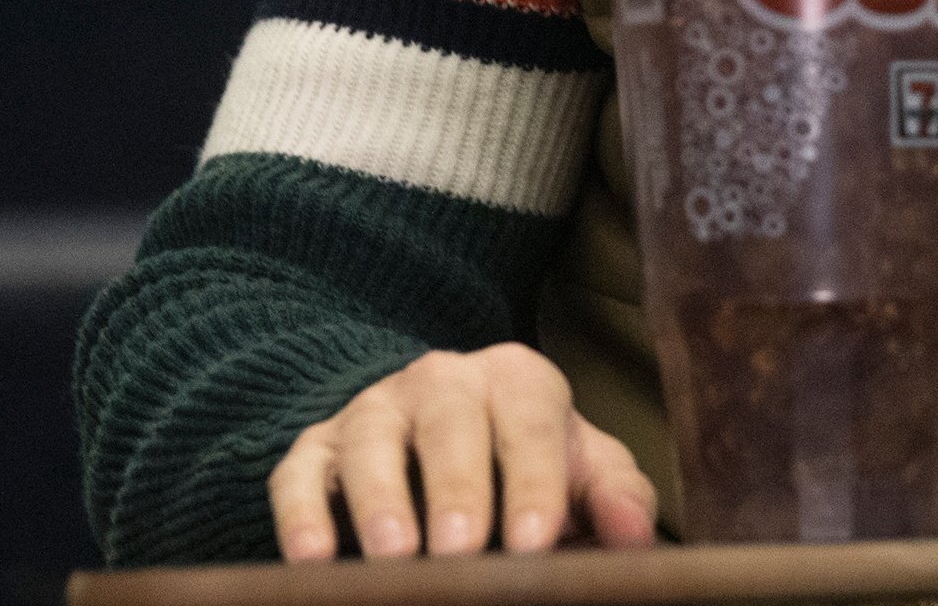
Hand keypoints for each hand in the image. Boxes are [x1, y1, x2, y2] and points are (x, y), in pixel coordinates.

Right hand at [267, 342, 658, 560]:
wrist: (439, 433)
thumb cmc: (527, 463)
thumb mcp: (581, 469)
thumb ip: (615, 497)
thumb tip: (637, 538)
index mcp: (516, 379)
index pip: (530, 421)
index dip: (534, 481)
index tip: (534, 541)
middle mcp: (442, 381)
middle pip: (449, 423)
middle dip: (455, 488)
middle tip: (462, 550)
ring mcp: (372, 411)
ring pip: (371, 442)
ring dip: (380, 500)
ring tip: (395, 555)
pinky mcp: (315, 448)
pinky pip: (300, 473)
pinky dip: (302, 514)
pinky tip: (313, 559)